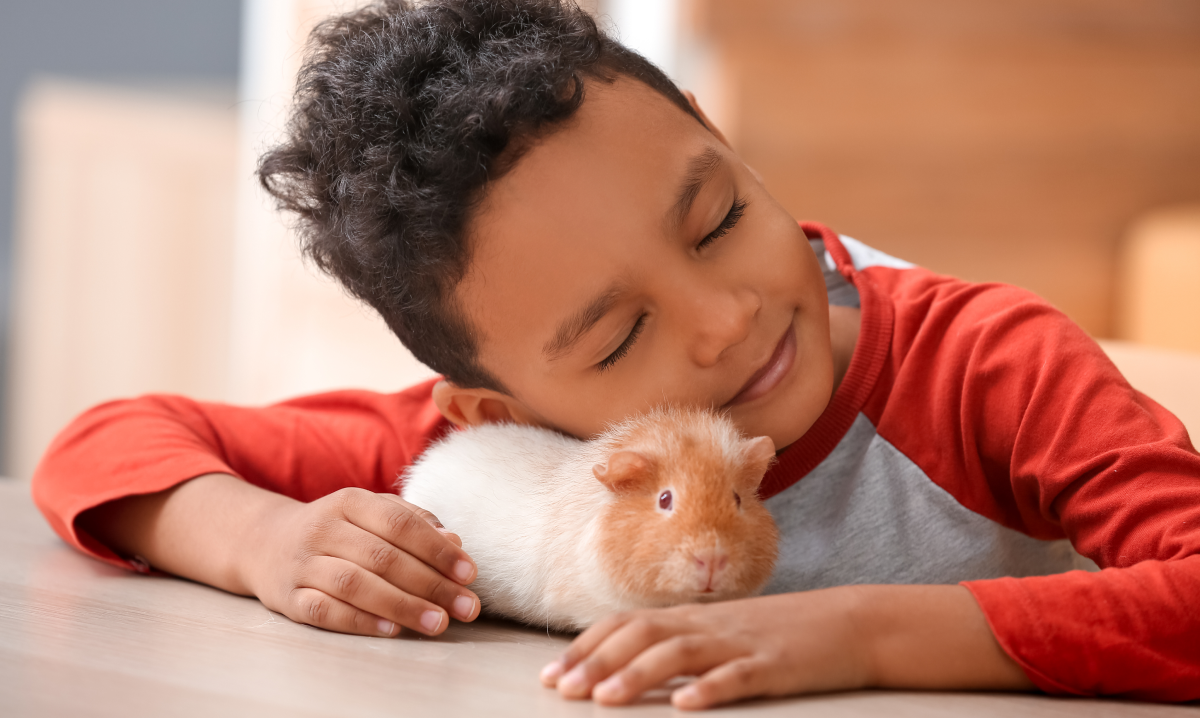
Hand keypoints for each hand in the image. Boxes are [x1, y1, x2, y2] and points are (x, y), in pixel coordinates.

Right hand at [244, 487, 479, 637]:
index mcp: (349, 501)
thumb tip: (455, 544)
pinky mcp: (288, 599)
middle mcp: (323, 529)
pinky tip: (393, 631)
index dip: (437, 550)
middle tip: (465, 607)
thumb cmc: (338, 529)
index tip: (469, 573)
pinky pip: (325, 612)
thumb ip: (415, 523)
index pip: (400, 524)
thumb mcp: (371, 513)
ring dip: (402, 606)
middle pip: (383, 557)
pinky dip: (360, 622)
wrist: (264, 543)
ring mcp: (303, 564)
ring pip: (355, 585)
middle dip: (431, 584)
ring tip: (438, 623)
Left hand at [539, 585, 1030, 709]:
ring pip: (681, 654)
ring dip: (638, 675)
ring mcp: (741, 642)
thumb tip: (629, 663)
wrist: (852, 622)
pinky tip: (687, 706)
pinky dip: (712, 690)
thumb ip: (680, 642)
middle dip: (596, 662)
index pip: (627, 624)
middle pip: (642, 635)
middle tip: (561, 689)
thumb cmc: (781, 631)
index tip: (552, 674)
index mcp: (693, 616)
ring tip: (604, 699)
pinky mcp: (775, 664)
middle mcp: (709, 623)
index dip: (587, 647)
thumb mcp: (723, 631)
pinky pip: (740, 676)